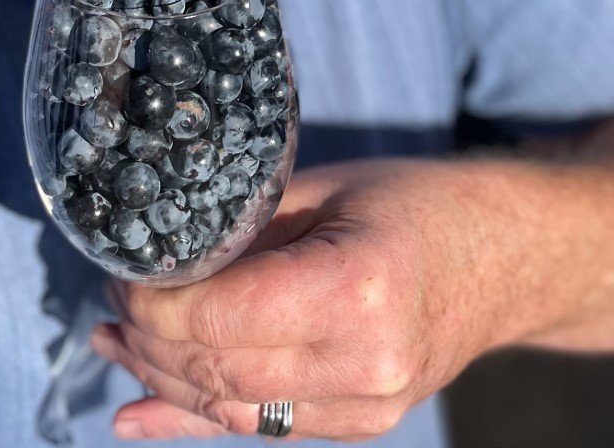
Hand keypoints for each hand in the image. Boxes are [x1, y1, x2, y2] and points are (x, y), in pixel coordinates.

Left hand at [91, 158, 507, 439]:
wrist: (504, 257)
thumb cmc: (412, 202)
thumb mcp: (323, 189)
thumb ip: (244, 227)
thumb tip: (156, 252)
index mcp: (352, 289)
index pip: (219, 321)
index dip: (152, 307)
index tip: (117, 275)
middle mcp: (363, 362)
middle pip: (218, 370)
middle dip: (146, 339)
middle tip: (109, 296)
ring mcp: (367, 405)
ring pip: (232, 409)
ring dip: (160, 380)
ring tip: (111, 341)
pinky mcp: (363, 424)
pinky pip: (262, 427)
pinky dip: (194, 419)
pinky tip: (137, 413)